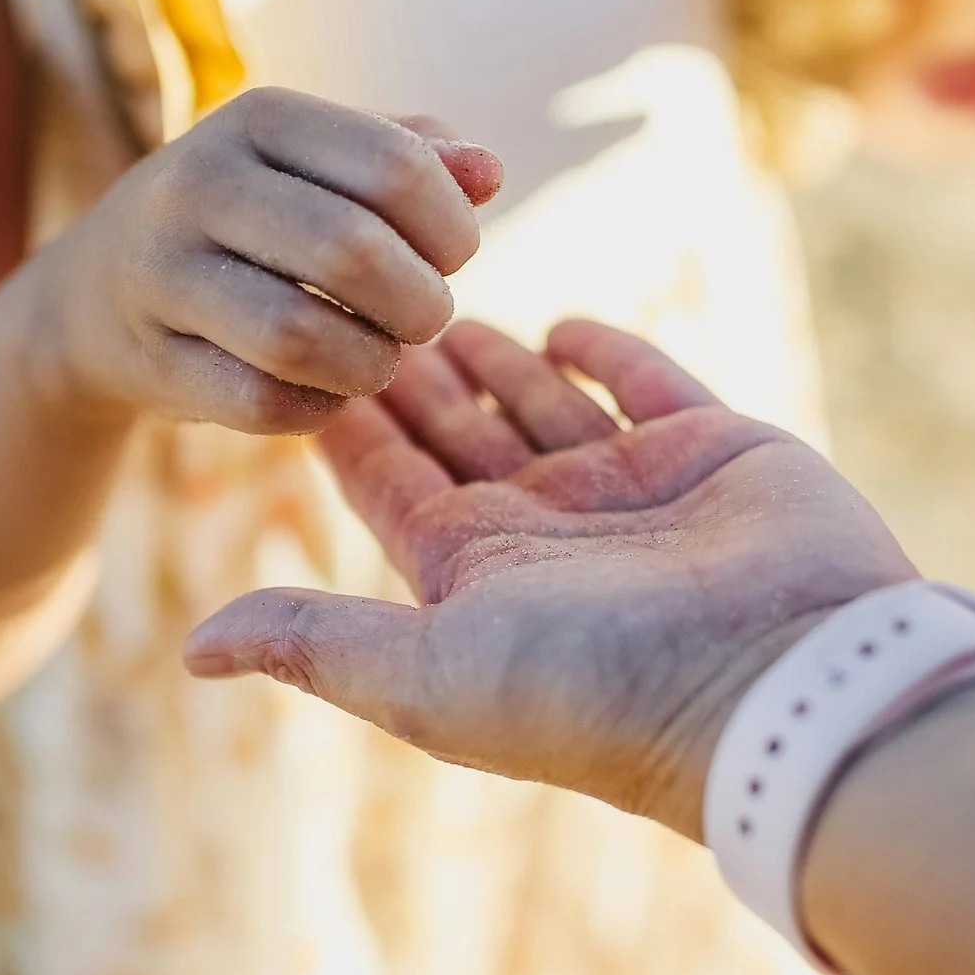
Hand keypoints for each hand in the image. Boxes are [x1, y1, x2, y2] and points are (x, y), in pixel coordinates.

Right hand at [23, 87, 503, 432]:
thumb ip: (411, 158)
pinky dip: (317, 408)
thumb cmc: (248, 220)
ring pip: (301, 336)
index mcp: (258, 117)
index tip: (451, 256)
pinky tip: (324, 392)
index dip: (451, 229)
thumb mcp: (318, 166)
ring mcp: (162, 273)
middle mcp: (197, 181)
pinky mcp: (149, 360)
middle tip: (424, 319)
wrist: (95, 295)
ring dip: (371, 364)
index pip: (396, 168)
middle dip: (420, 304)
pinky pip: (262, 401)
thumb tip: (489, 173)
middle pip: (352, 252)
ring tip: (379, 359)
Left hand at [182, 321, 917, 838]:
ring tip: (437, 293)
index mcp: (474, 578)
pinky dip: (602, 351)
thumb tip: (193, 649)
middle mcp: (548, 533)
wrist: (780, 674)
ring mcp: (632, 489)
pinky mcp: (712, 447)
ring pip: (541, 403)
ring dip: (490, 354)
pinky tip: (558, 319)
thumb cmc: (599, 687)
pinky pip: (644, 382)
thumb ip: (319, 638)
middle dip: (406, 370)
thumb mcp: (433, 670)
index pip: (387, 483)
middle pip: (457, 433)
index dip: (341, 420)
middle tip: (354, 286)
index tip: (292, 346)